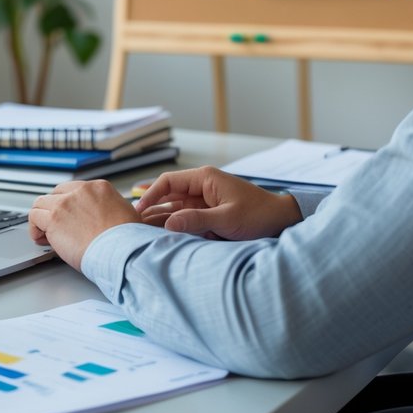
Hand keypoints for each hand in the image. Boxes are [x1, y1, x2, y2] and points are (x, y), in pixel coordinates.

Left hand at [28, 180, 141, 270]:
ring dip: (41, 219)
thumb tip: (104, 220)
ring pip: (41, 203)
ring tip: (44, 234)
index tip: (67, 218)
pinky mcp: (54, 218)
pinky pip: (34, 217)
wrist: (121, 250)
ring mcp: (66, 202)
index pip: (74, 190)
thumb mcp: (126, 215)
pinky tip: (41, 239)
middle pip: (56, 194)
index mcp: (100, 188)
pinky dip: (34, 228)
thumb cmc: (126, 241)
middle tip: (54, 227)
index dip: (68, 205)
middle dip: (53, 210)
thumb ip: (110, 211)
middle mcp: (81, 191)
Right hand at [134, 165, 301, 239]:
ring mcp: (204, 201)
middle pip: (168, 195)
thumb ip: (197, 220)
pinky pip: (185, 217)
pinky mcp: (208, 214)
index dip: (150, 194)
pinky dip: (173, 225)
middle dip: (150, 208)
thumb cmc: (259, 214)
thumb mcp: (228, 218)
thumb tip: (168, 225)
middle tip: (131, 222)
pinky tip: (159, 234)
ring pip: (174, 208)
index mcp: (205, 179)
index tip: (137, 209)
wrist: (281, 221)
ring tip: (139, 231)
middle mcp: (201, 187)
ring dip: (159, 218)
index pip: (168, 182)